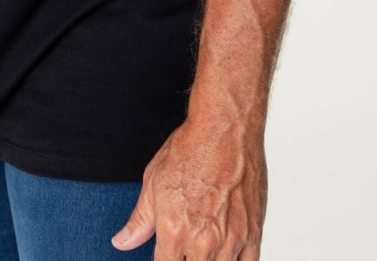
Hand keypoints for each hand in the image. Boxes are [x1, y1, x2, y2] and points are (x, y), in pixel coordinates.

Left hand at [110, 116, 266, 258]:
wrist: (225, 129)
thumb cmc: (191, 148)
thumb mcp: (154, 180)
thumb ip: (140, 219)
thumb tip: (123, 241)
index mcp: (173, 231)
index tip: (165, 253)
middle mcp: (203, 242)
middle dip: (186, 259)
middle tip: (185, 245)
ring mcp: (231, 240)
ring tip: (203, 245)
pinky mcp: (254, 234)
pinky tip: (226, 252)